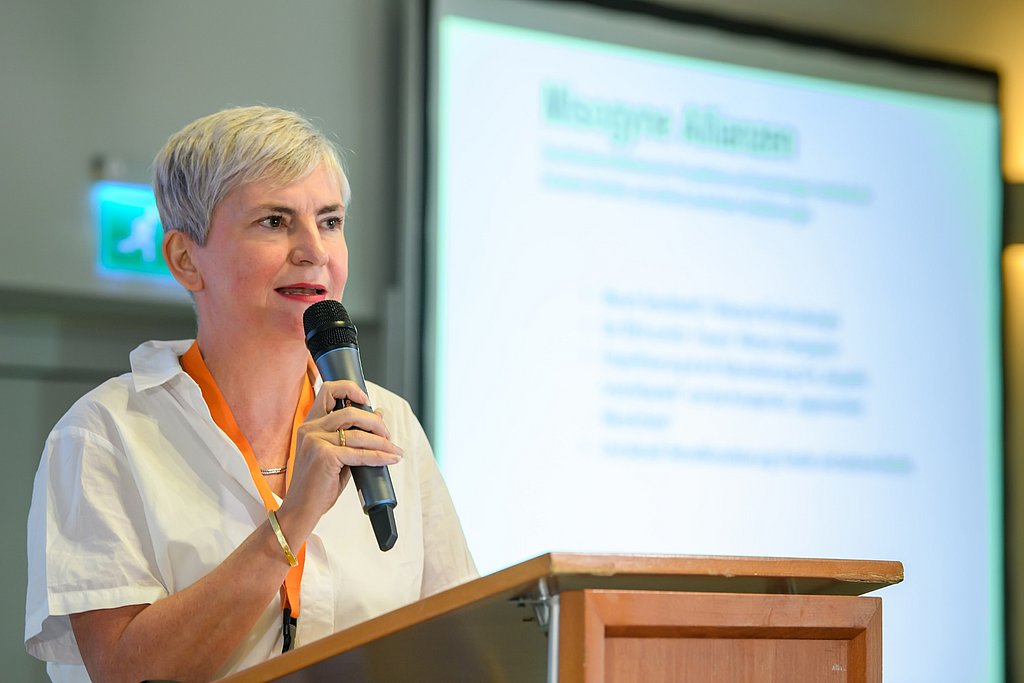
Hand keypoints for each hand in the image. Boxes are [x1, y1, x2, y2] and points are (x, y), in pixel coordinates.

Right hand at [278, 381, 402, 534]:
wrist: (301, 509)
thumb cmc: (317, 483)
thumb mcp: (335, 454)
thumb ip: (352, 436)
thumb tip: (378, 415)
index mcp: (310, 424)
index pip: (328, 391)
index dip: (350, 389)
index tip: (366, 399)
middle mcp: (310, 429)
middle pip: (351, 412)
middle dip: (376, 423)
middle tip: (388, 435)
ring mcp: (316, 441)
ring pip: (359, 434)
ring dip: (383, 443)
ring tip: (394, 450)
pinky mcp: (324, 456)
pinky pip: (360, 454)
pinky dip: (379, 456)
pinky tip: (389, 459)